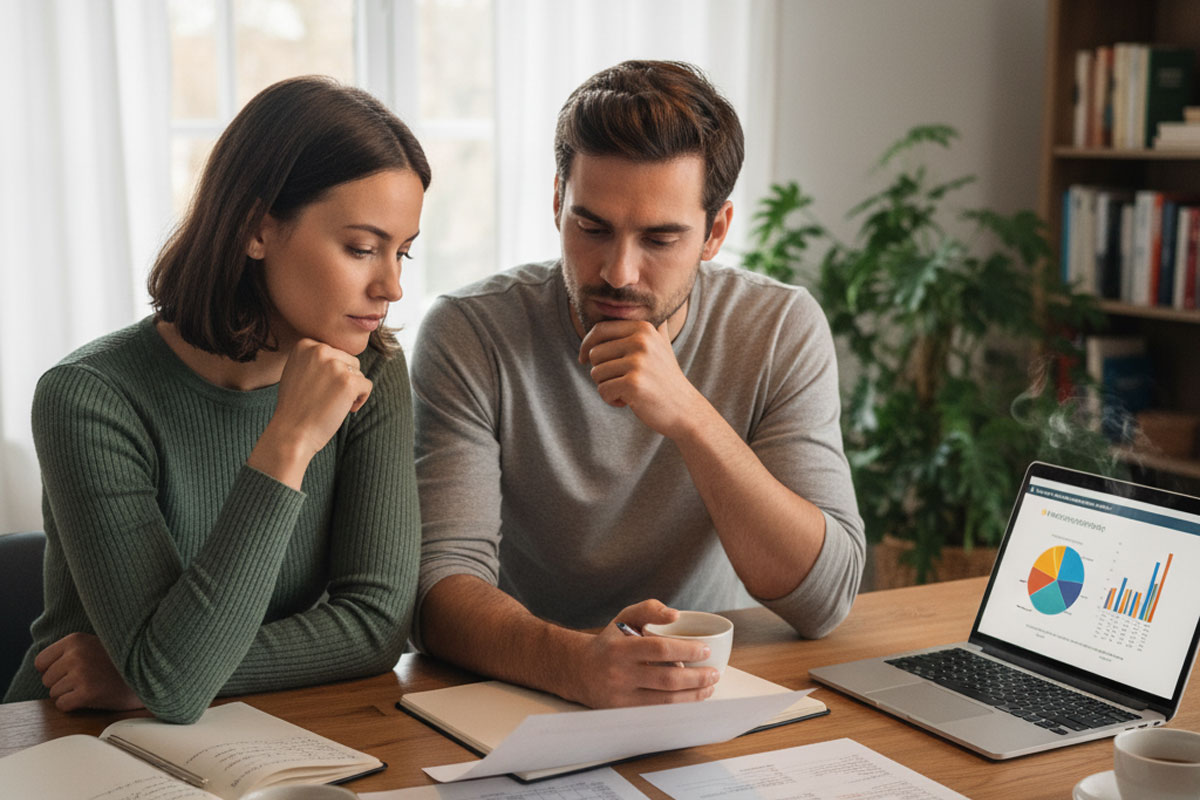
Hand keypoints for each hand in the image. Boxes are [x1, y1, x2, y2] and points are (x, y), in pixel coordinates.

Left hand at [35, 633, 142, 711]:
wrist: (149, 673)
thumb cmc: (120, 662)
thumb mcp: (94, 644)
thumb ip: (71, 650)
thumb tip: (42, 666)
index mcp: (75, 639)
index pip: (41, 662)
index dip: (52, 670)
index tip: (68, 672)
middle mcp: (76, 654)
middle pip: (46, 679)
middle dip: (62, 683)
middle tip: (85, 680)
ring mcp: (81, 673)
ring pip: (54, 693)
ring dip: (70, 694)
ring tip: (91, 686)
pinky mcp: (87, 692)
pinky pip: (63, 705)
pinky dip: (74, 705)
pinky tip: (91, 696)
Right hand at [249, 338, 372, 488]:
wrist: (291, 433)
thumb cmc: (295, 407)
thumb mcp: (297, 371)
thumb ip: (315, 359)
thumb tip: (338, 353)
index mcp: (305, 344)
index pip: (335, 352)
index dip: (332, 374)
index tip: (317, 388)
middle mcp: (320, 350)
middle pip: (349, 361)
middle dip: (344, 380)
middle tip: (326, 398)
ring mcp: (335, 365)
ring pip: (358, 373)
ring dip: (352, 390)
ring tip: (332, 404)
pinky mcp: (349, 382)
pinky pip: (367, 386)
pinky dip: (360, 400)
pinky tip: (343, 409)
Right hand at [565, 599, 719, 707]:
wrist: (579, 670)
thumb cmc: (609, 642)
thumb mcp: (624, 618)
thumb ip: (649, 609)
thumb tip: (675, 614)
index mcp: (621, 648)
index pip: (659, 649)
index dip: (686, 650)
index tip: (705, 650)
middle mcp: (620, 674)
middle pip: (667, 679)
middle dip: (697, 678)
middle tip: (714, 673)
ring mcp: (621, 697)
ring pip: (665, 701)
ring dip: (693, 695)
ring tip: (709, 687)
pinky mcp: (624, 713)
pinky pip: (657, 712)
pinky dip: (678, 706)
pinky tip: (692, 699)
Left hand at [578, 320, 706, 437]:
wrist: (685, 409)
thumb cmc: (666, 379)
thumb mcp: (662, 345)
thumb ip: (651, 325)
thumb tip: (639, 301)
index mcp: (643, 328)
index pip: (599, 330)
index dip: (585, 345)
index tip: (583, 359)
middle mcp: (641, 341)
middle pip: (594, 354)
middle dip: (600, 371)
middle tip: (620, 381)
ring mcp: (638, 362)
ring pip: (596, 373)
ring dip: (607, 387)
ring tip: (627, 391)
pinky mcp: (633, 383)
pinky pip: (603, 390)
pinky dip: (611, 400)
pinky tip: (628, 402)